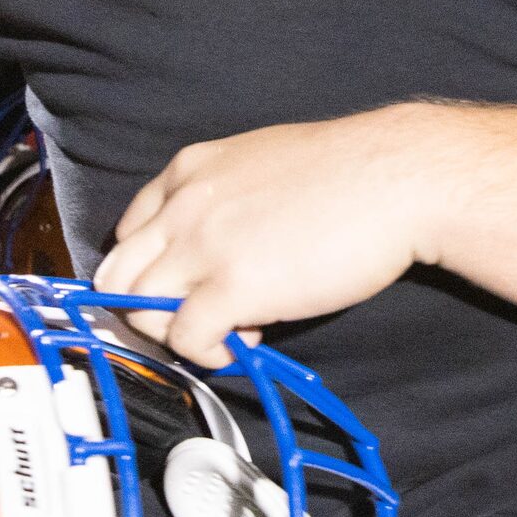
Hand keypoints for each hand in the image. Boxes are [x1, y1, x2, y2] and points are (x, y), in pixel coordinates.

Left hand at [97, 104, 460, 367]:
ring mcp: (204, 245)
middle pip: (119, 273)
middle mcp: (184, 205)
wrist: (397, 177)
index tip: (182, 286)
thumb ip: (227, 199)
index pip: (127, 231)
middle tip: (196, 317)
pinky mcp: (233, 286)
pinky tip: (244, 344)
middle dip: (149, 306)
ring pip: (138, 308)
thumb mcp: (264, 164)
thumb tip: (228, 244)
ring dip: (174, 332)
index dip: (151, 268)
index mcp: (190, 171)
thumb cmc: (350, 171)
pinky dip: (207, 353)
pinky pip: (184, 338)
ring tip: (226, 330)